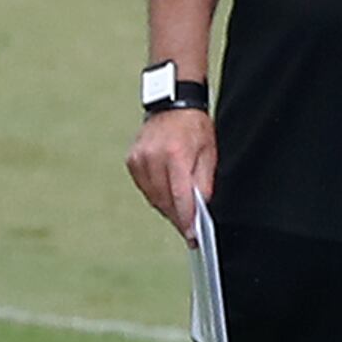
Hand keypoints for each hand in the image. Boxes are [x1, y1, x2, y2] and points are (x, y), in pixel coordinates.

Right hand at [125, 106, 215, 239]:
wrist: (172, 105)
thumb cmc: (195, 127)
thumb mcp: (209, 152)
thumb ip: (204, 181)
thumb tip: (201, 206)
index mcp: (175, 155)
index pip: (180, 196)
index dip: (186, 219)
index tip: (191, 235)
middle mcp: (153, 158)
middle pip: (164, 199)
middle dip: (177, 218)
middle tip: (188, 232)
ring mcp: (139, 159)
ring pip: (153, 196)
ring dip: (166, 209)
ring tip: (180, 217)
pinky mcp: (132, 161)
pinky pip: (145, 187)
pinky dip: (156, 196)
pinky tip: (167, 200)